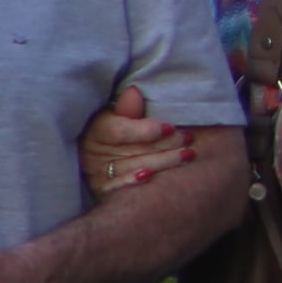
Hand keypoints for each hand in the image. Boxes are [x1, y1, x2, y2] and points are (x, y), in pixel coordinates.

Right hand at [77, 85, 192, 197]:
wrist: (106, 156)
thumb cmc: (119, 128)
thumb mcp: (119, 114)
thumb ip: (127, 107)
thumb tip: (134, 92)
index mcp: (96, 130)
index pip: (117, 132)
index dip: (143, 130)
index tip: (169, 126)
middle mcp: (93, 153)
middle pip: (130, 151)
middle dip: (163, 145)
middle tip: (188, 138)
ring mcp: (98, 174)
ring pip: (132, 168)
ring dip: (163, 162)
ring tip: (188, 154)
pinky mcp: (104, 190)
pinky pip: (118, 189)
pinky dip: (134, 182)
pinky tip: (153, 177)